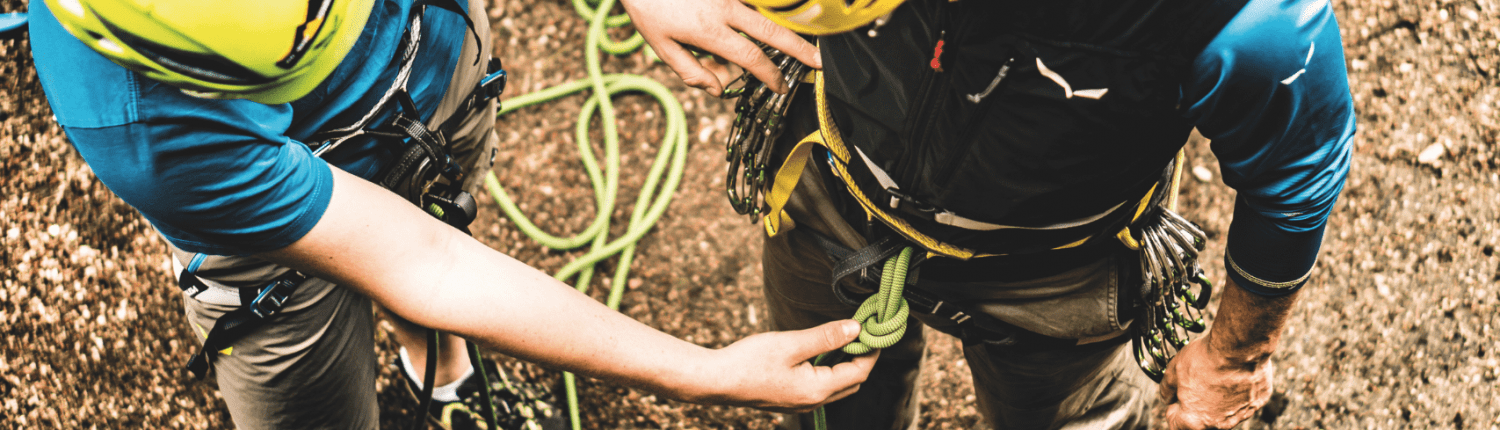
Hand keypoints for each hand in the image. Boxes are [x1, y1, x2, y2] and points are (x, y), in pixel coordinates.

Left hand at [620, 0, 821, 94]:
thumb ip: (691, 71)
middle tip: (820, 62)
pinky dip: (754, 21)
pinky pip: (749, 7)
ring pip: (761, 17)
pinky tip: (752, 36)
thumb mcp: (661, 47)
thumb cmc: (648, 9)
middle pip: (772, 31)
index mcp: (710, 30)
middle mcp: (725, 9)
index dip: (770, 75)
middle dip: (799, 48)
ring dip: (777, 34)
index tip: (781, 87)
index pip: (751, 57)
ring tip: (795, 48)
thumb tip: (719, 90)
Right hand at [695, 319, 876, 412]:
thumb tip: (856, 328)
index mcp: (817, 389)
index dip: (871, 351)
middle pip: (851, 382)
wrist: (716, 380)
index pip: (859, 372)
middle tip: (862, 333)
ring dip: (845, 365)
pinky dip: (828, 370)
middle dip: (861, 358)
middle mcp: (812, 401)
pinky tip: (820, 352)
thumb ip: (826, 337)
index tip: (875, 330)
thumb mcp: (791, 343)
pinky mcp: (790, 399)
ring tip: (844, 339)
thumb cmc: (750, 361)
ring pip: (836, 386)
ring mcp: (800, 403)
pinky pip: (820, 387)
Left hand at [1158, 327, 1274, 428]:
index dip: (1173, 407)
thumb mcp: (1174, 370)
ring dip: (1217, 400)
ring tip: (1216, 375)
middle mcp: (1218, 424)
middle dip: (1195, 405)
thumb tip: (1166, 396)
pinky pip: (1244, 400)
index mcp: (1193, 421)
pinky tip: (1234, 374)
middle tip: (1196, 382)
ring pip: (1224, 412)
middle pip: (1201, 420)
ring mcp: (1241, 415)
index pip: (1175, 423)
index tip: (1176, 393)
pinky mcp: (1257, 403)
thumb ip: (1167, 388)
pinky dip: (1238, 391)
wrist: (1239, 346)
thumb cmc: (1206, 358)